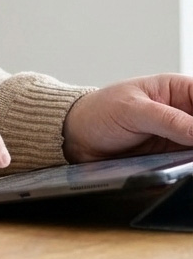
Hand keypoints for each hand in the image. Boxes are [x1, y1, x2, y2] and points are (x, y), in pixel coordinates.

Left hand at [62, 74, 192, 162]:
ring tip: (184, 159)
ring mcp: (180, 136)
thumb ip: (167, 120)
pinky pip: (190, 163)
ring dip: (192, 156)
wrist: (76, 137)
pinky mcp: (173, 157)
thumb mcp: (132, 110)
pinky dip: (189, 166)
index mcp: (176, 89)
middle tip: (189, 150)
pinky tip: (185, 169)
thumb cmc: (98, 112)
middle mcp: (183, 112)